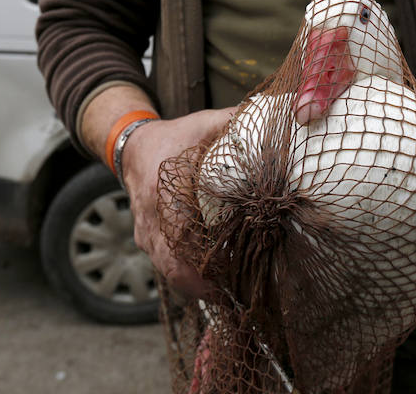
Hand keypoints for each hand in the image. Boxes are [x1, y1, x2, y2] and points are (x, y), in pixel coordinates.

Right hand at [121, 107, 235, 299]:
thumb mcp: (205, 125)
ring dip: (201, 286)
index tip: (234, 279)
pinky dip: (192, 278)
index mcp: (163, 195)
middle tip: (242, 296)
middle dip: (208, 288)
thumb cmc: (174, 138)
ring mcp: (147, 237)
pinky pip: (169, 269)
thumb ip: (239, 123)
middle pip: (175, 271)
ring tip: (235, 293)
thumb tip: (281, 118)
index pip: (182, 240)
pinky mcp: (149, 244)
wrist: (134, 148)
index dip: (206, 265)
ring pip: (171, 275)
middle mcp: (151, 223)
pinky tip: (219, 281)